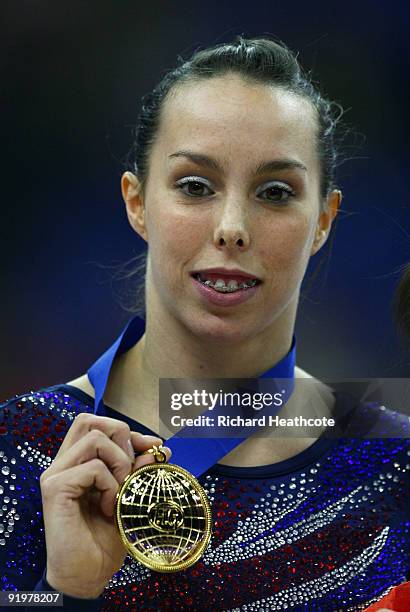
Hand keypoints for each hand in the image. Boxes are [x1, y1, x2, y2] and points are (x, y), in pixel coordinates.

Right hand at [40, 412, 169, 598]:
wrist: (87, 575)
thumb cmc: (104, 538)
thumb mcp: (128, 496)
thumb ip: (137, 470)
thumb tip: (158, 447)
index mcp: (75, 462)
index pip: (95, 424)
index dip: (126, 429)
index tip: (152, 446)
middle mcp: (62, 463)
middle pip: (90, 421)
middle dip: (121, 437)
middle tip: (131, 470)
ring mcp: (56, 474)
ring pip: (95, 439)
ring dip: (118, 462)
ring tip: (119, 492)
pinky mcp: (55, 488)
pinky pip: (93, 467)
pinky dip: (109, 484)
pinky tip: (108, 507)